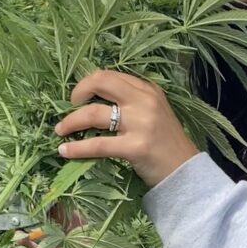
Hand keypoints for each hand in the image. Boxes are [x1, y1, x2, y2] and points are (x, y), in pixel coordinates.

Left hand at [53, 69, 199, 188]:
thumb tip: (94, 101)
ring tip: (60, 131)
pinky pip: (98, 144)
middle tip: (69, 106)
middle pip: (101, 82)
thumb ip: (132, 102)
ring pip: (93, 113)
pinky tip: (65, 151)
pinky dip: (77, 147)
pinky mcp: (135, 147)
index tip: (79, 96)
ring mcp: (141, 124)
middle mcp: (144, 101)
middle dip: (77, 92)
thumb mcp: (155, 113)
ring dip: (70, 122)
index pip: (111, 75)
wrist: (186, 172)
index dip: (89, 82)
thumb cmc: (166, 144)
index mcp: (148, 90)